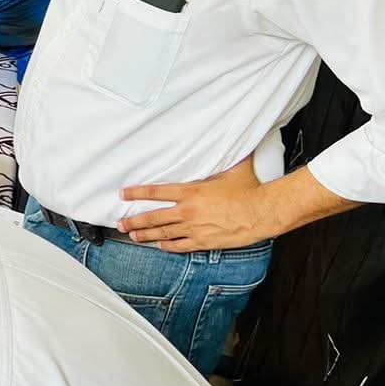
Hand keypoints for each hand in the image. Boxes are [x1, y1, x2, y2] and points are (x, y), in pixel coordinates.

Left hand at [118, 158, 273, 251]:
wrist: (263, 212)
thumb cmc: (250, 190)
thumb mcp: (232, 169)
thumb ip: (223, 157)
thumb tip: (228, 139)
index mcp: (191, 191)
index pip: (156, 192)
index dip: (137, 193)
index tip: (123, 194)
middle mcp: (188, 211)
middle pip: (153, 217)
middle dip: (134, 220)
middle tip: (121, 224)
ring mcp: (195, 228)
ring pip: (163, 233)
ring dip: (145, 235)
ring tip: (133, 236)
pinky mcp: (204, 242)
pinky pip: (180, 246)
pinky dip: (168, 246)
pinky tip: (160, 246)